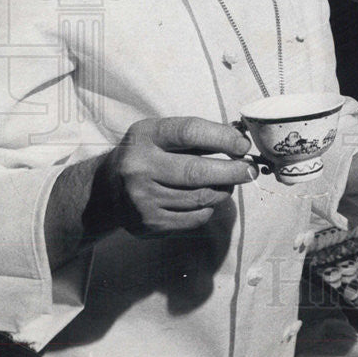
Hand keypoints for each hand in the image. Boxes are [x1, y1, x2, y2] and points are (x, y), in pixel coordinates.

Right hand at [99, 116, 257, 235]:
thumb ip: (199, 135)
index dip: (222, 138)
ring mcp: (141, 199)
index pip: (190, 133)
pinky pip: (194, 218)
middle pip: (196, 172)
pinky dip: (208, 208)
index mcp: (145, 136)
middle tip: (250, 170)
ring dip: (223, 190)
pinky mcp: (148, 223)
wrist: (107, 188)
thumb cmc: (148, 154)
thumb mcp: (163, 133)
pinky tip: (206, 199)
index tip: (243, 145)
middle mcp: (139, 168)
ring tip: (228, 182)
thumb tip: (241, 141)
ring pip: (200, 198)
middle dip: (232, 171)